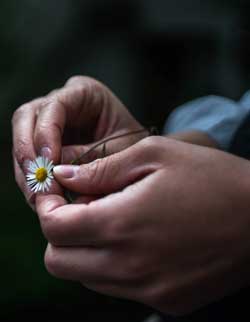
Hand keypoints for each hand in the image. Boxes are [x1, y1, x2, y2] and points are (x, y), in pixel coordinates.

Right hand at [12, 75, 145, 206]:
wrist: (141, 164)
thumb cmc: (136, 152)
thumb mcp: (119, 153)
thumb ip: (88, 158)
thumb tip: (54, 170)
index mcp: (85, 94)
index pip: (54, 105)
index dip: (46, 133)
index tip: (49, 161)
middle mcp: (62, 104)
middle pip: (26, 117)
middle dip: (27, 150)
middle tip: (36, 179)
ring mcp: (50, 125)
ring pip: (22, 140)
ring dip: (26, 170)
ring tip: (38, 196)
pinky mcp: (45, 147)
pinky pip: (28, 161)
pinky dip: (31, 180)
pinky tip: (40, 197)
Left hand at [36, 137, 249, 314]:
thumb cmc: (213, 178)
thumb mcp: (157, 155)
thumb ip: (102, 169)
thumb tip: (63, 177)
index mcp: (121, 224)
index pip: (53, 230)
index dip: (48, 208)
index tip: (58, 195)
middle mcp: (128, 266)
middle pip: (59, 263)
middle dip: (61, 236)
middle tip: (83, 211)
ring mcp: (148, 291)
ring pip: (87, 279)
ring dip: (88, 252)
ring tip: (117, 225)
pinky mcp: (166, 302)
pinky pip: (121, 290)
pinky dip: (117, 269)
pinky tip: (142, 245)